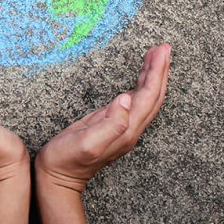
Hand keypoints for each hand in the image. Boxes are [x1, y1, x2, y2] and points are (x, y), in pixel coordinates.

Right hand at [36, 43, 171, 192]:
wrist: (58, 175)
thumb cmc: (68, 158)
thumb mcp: (87, 143)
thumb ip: (110, 123)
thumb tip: (126, 99)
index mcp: (126, 130)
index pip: (148, 96)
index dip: (156, 72)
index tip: (161, 51)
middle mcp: (130, 129)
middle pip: (154, 96)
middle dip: (161, 70)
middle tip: (165, 47)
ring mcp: (123, 127)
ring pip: (147, 98)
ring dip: (154, 75)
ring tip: (157, 55)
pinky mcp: (114, 124)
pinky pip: (136, 101)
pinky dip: (142, 84)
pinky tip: (142, 76)